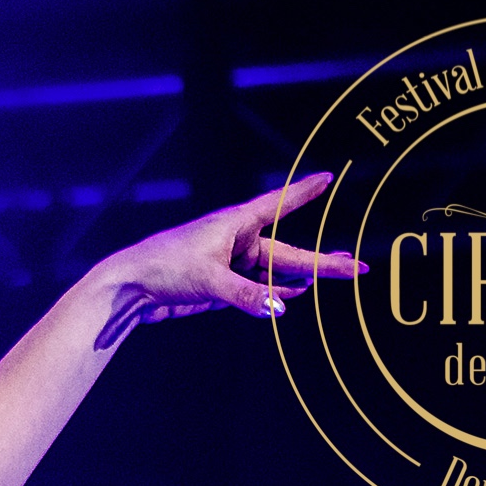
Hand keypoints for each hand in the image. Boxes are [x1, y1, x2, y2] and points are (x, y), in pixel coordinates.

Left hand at [85, 171, 367, 347]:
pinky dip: (274, 292)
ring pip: (274, 272)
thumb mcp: (208, 282)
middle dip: (322, 261)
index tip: (327, 177)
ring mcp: (229, 263)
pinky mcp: (221, 284)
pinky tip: (293, 294)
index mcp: (235, 225)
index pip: (278, 204)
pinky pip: (256, 288)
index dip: (304, 192)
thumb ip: (245, 296)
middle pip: (287, 253)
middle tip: (357, 267)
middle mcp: (236, 241)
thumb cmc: (164, 269)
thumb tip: (280, 308)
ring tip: (336, 273)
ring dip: (301, 277)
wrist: (128, 287)